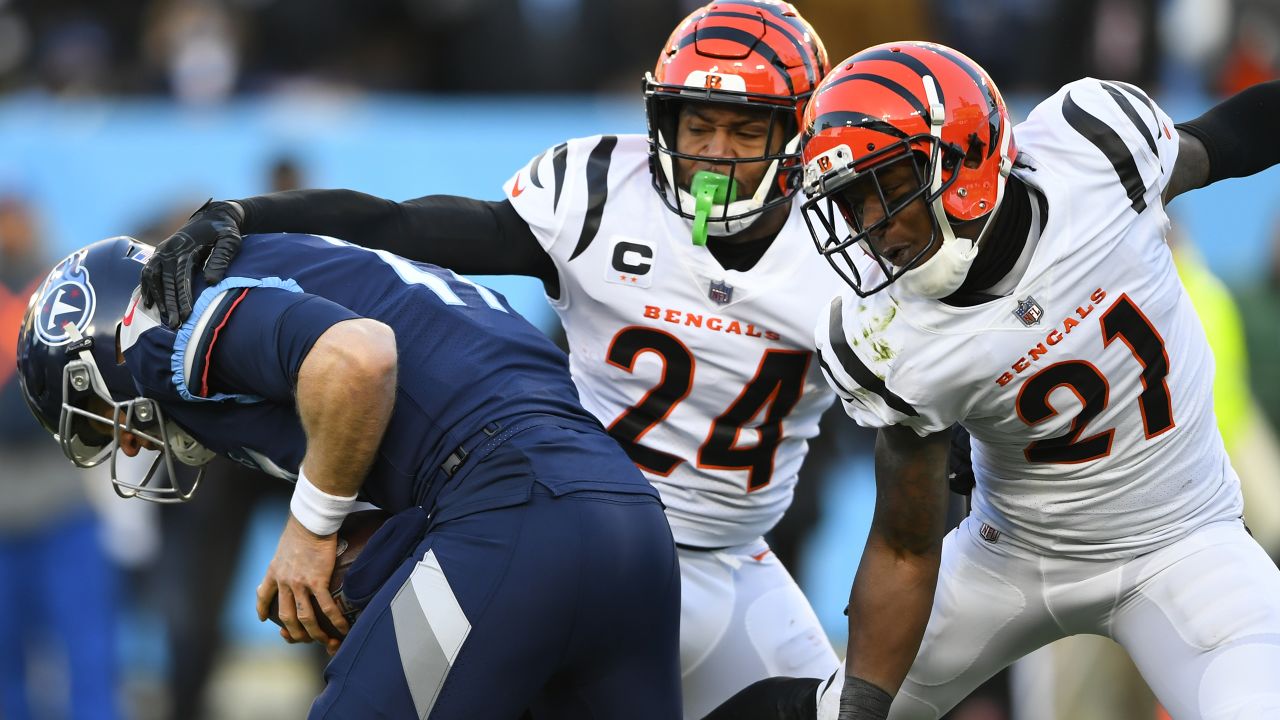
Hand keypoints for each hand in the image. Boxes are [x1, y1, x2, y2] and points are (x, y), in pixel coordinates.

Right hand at [140, 199, 244, 327]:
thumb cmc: (225, 230)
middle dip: (169, 304)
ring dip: (157, 298)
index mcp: (186, 247)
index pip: (182, 276)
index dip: (183, 297)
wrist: (214, 216)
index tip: (186, 315)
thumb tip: (211, 281)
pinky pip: (148, 272)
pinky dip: (146, 288)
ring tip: (163, 319)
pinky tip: (149, 304)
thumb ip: (221, 259)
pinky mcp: (160, 253)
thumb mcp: (230, 241)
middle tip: (174, 325)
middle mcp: (169, 249)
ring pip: (153, 278)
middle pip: (166, 281)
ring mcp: (162, 251)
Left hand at [256, 513, 349, 655]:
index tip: (263, 619)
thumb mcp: (284, 545)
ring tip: (325, 641)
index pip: (263, 595)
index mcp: (274, 571)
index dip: (262, 610)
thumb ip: (285, 557)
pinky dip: (335, 621)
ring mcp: (300, 583)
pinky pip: (326, 607)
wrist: (312, 521)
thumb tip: (288, 556)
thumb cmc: (302, 528)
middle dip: (294, 633)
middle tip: (304, 639)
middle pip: (285, 616)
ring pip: (304, 617)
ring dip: (314, 633)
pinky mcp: (317, 581)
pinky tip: (343, 628)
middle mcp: (284, 581)